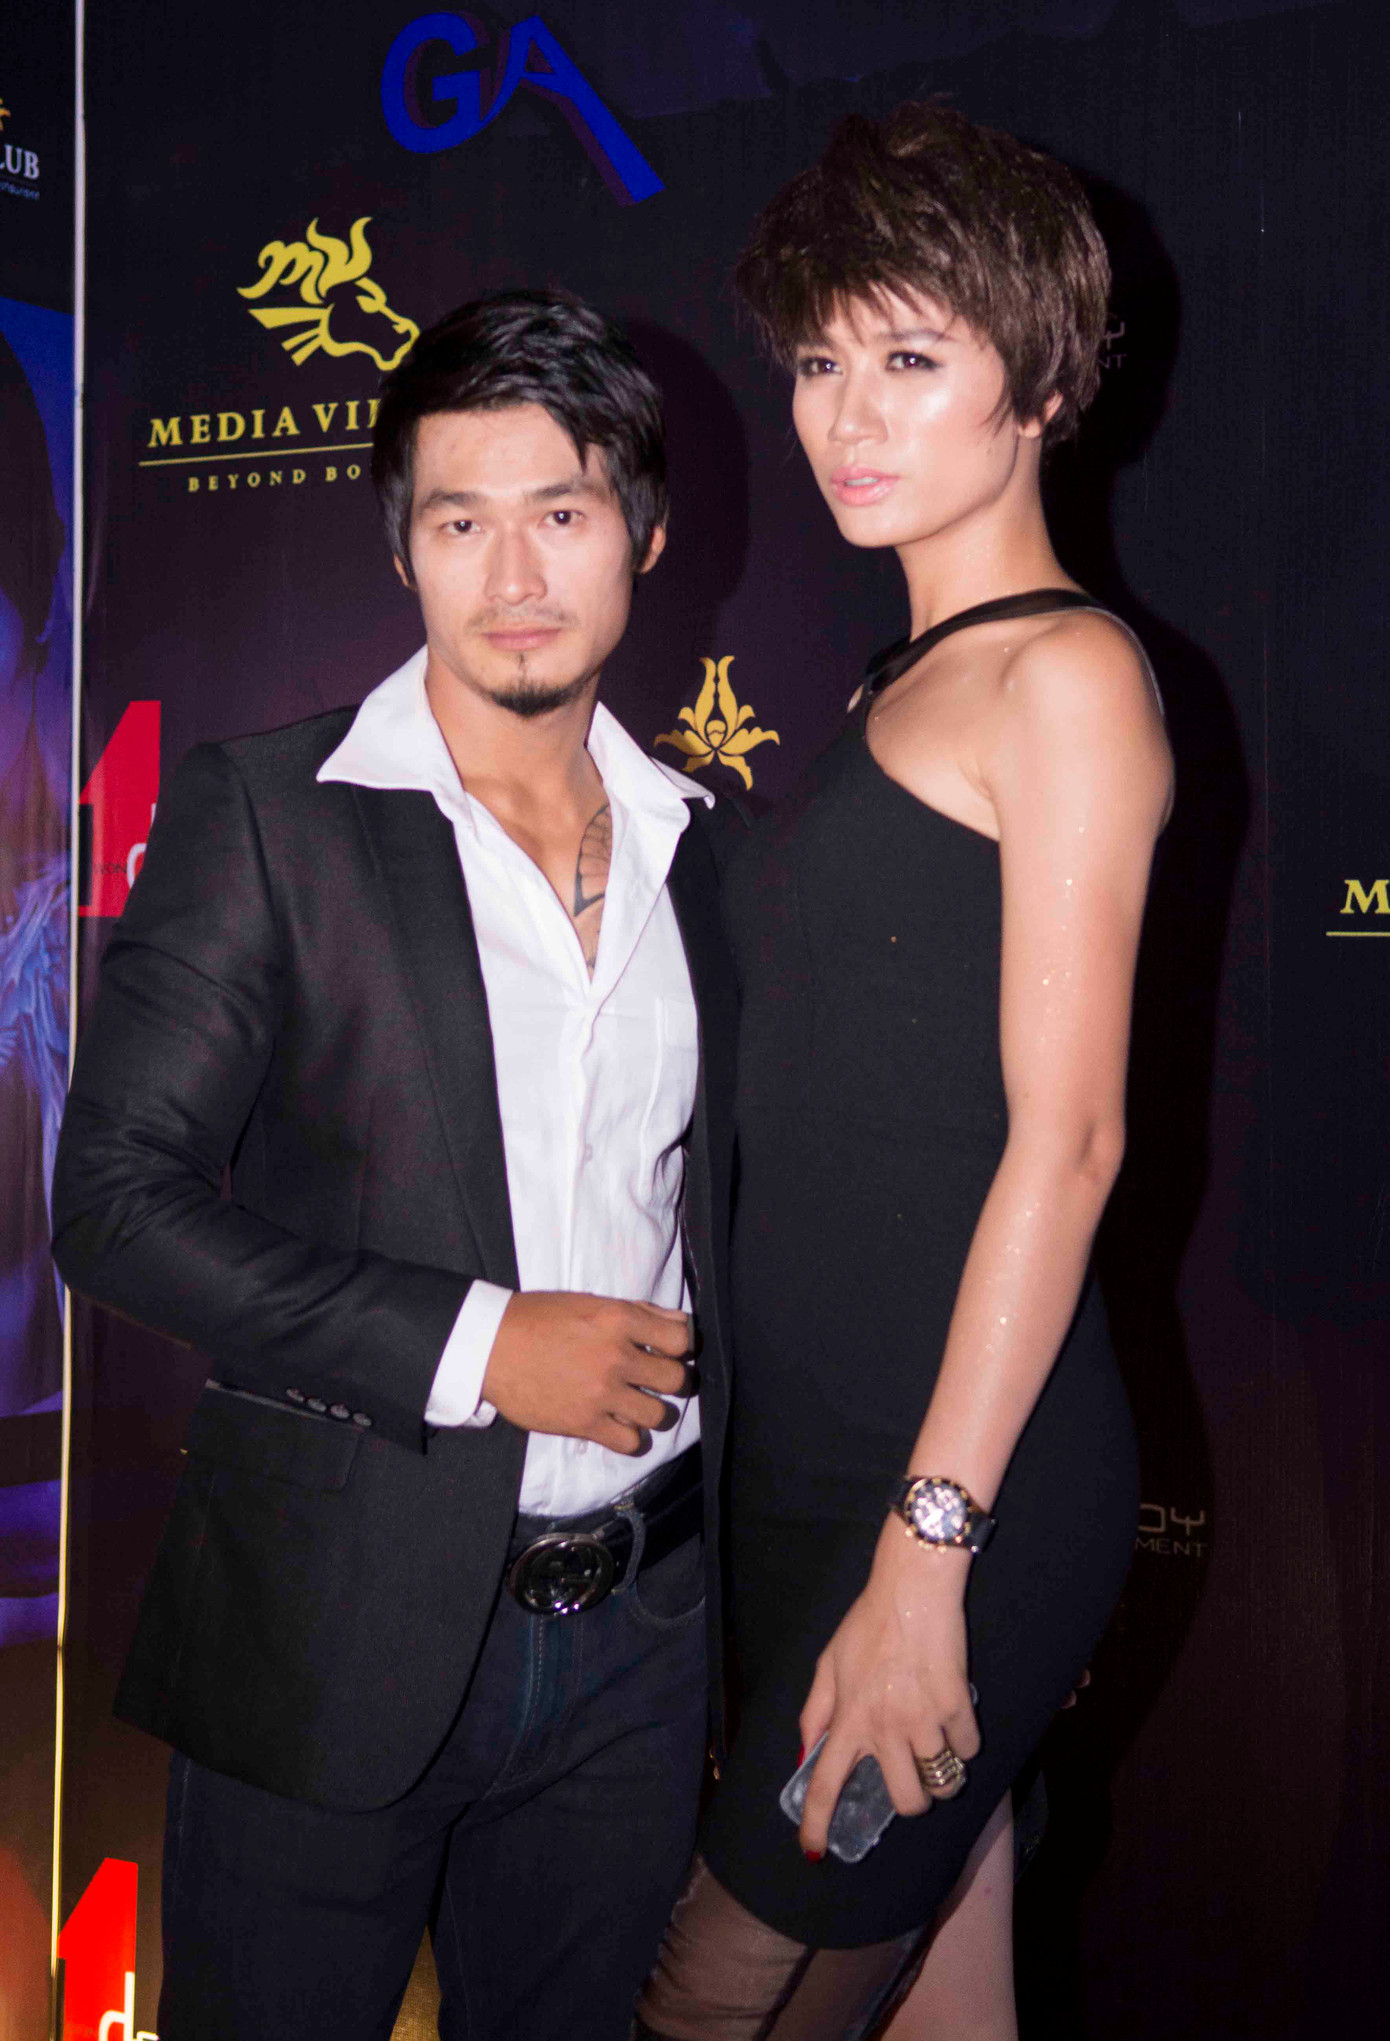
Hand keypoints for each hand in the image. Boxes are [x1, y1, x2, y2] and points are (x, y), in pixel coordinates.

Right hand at [480, 1292, 693, 1452]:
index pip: (680, 1338)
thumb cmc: (538, 1318)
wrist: (491, 1346)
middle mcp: (616, 1356)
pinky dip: (630, 1436)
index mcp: (619, 1320)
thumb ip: (637, 1311)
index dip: (679, 1346)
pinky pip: (630, 1442)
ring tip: (638, 1405)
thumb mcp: (590, 1302)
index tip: (667, 1350)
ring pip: (659, 1414)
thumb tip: (678, 1322)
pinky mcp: (584, 1422)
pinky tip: (618, 1425)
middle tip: (656, 1381)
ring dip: (653, 1411)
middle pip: (676, 1379)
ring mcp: (601, 1392)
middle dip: (672, 1380)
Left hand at [796, 1520, 979, 1858]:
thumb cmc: (868, 1624)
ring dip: (943, 1771)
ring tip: (937, 1742)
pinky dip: (965, 1740)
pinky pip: (968, 1750)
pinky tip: (955, 1715)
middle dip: (913, 1799)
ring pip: (943, 1782)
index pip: (825, 1784)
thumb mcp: (829, 1663)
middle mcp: (884, 1728)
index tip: (815, 1852)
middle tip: (912, 1774)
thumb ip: (816, 1712)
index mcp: (848, 1718)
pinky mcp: (956, 1707)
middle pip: (907, 1803)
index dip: (816, 1824)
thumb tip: (806, 1756)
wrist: (912, 1589)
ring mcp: (923, 1720)